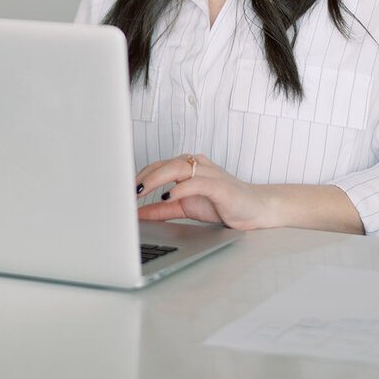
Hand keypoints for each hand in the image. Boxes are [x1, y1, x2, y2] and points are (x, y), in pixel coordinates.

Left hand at [136, 154, 272, 229]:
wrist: (255, 209)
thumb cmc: (222, 203)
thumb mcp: (185, 208)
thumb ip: (162, 209)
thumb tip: (138, 213)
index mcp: (188, 168)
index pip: (158, 166)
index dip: (140, 176)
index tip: (123, 189)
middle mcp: (197, 166)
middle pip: (164, 164)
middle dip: (144, 177)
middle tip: (128, 190)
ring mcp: (208, 173)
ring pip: (178, 168)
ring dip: (157, 178)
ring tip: (141, 190)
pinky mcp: (219, 185)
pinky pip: (197, 182)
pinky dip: (181, 188)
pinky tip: (169, 195)